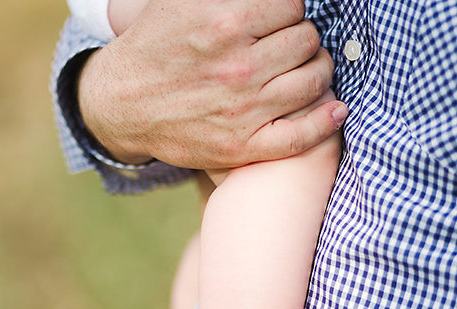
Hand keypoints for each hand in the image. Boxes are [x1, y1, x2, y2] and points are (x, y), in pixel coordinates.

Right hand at [78, 0, 346, 166]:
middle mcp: (238, 66)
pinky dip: (326, 120)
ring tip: (302, 70)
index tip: (276, 20)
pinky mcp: (241, 145)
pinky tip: (335, 109)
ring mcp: (243, 110)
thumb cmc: (154, 46)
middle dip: (301, 38)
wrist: (121, 104)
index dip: (288, 10)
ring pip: (314, 81)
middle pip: (307, 40)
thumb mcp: (182, 0)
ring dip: (316, 71)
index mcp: (225, 22)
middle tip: (286, 45)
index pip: (293, 5)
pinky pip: (302, 135)